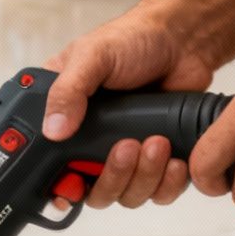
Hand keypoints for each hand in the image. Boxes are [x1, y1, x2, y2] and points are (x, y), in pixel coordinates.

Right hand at [42, 10, 217, 212]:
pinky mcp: (158, 160)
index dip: (58, 188)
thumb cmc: (133, 40)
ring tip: (157, 143)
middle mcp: (91, 145)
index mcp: (65, 120)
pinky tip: (174, 160)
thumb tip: (53, 130)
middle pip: (94, 192)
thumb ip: (68, 91)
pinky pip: (160, 192)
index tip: (71, 189)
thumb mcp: (90, 56)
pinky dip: (168, 183)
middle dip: (113, 178)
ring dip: (144, 177)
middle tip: (128, 146)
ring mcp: (126, 155)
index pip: (51, 170)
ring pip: (128, 195)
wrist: (183, 40)